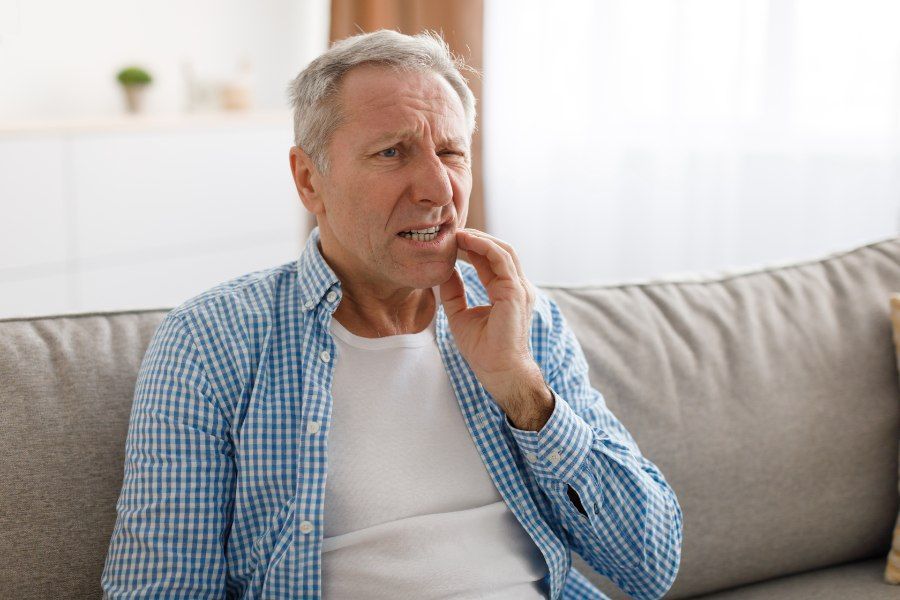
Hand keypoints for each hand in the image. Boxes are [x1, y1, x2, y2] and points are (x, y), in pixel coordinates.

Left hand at [438, 228, 544, 404]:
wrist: (497, 369)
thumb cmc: (482, 348)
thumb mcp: (459, 314)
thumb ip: (454, 292)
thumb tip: (444, 271)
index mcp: (506, 291)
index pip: (491, 261)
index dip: (472, 248)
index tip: (451, 241)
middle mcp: (516, 286)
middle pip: (499, 251)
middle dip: (476, 238)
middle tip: (453, 232)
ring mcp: (519, 287)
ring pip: (503, 250)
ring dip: (479, 238)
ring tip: (458, 233)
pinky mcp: (516, 291)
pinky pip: (501, 259)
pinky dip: (484, 246)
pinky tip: (467, 241)